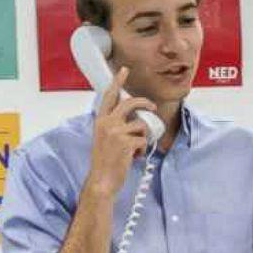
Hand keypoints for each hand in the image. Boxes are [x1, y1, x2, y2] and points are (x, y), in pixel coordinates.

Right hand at [87, 70, 158, 196]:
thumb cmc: (104, 163)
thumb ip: (114, 126)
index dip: (117, 82)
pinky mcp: (126, 142)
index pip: (109, 96)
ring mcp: (116, 132)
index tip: (124, 70)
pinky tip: (135, 158)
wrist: (102, 181)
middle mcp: (107, 123)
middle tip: (152, 107)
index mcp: (100, 121)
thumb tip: (133, 119)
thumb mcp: (104, 139)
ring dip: (144, 137)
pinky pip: (144, 140)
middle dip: (144, 103)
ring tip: (136, 150)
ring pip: (141, 125)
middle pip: (131, 103)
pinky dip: (143, 150)